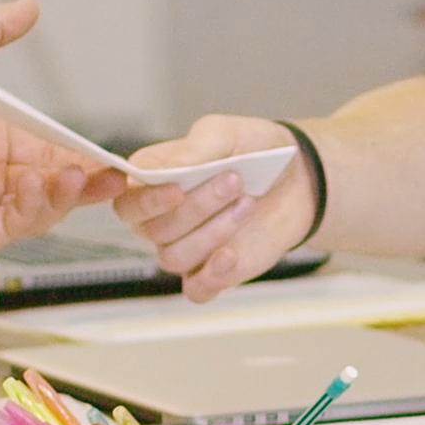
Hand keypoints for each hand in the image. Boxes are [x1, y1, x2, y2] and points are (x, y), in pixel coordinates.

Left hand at [0, 0, 127, 253]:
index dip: (75, 152)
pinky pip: (20, 224)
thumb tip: (29, 6)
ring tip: (72, 176)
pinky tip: (36, 184)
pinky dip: (36, 206)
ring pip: (42, 205)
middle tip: (113, 175)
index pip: (45, 148)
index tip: (103, 154)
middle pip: (51, 181)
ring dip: (64, 192)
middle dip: (84, 180)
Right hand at [116, 116, 312, 299]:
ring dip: (212, 232)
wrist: (297, 177)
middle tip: (234, 181)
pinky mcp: (213, 272)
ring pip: (174, 257)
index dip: (146, 201)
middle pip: (154, 230)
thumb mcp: (224, 134)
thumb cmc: (253, 150)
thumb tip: (166, 171)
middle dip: (196, 208)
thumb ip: (193, 150)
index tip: (178, 188)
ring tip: (247, 203)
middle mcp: (162, 219)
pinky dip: (211, 277)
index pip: (127, 203)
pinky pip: (196, 290)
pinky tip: (230, 255)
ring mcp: (187, 247)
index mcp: (153, 182)